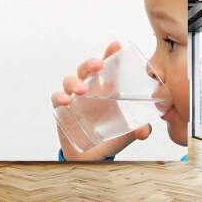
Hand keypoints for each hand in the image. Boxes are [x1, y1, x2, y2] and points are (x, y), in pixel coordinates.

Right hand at [51, 41, 151, 160]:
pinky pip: (57, 98)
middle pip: (87, 69)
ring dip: (75, 81)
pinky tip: (66, 101)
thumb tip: (145, 131)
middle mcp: (90, 90)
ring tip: (82, 89)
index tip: (116, 45)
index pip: (108, 66)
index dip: (110, 54)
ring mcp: (75, 98)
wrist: (93, 156)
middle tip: (98, 65)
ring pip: (70, 80)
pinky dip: (60, 97)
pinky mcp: (62, 109)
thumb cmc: (111, 136)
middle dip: (91, 64)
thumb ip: (139, 129)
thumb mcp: (128, 132)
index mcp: (107, 89)